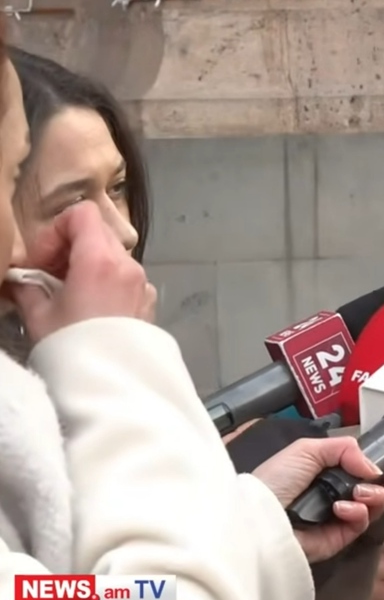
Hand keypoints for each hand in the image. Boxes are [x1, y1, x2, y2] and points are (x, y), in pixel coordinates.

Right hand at [6, 204, 156, 341]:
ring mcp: (142, 283)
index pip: (82, 214)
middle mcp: (128, 265)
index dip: (55, 230)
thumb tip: (19, 280)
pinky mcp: (148, 301)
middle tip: (48, 276)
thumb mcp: (39, 315)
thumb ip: (27, 288)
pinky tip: (91, 307)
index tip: (41, 260)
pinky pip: (126, 277)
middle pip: (98, 232)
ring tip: (67, 294)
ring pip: (113, 255)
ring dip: (87, 264)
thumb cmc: (72, 347)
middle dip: (68, 247)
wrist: (111, 385)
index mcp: (100, 260)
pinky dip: (106, 281)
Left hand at [252, 436, 383, 562]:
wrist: (256, 518)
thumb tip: (374, 468)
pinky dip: (357, 514)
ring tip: (360, 493)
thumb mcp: (308, 450)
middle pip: (376, 490)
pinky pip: (359, 525)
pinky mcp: (337, 539)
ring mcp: (337, 518)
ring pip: (373, 507)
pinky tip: (343, 508)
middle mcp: (335, 495)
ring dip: (374, 496)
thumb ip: (346, 449)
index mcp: (327, 472)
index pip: (364, 470)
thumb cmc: (275, 480)